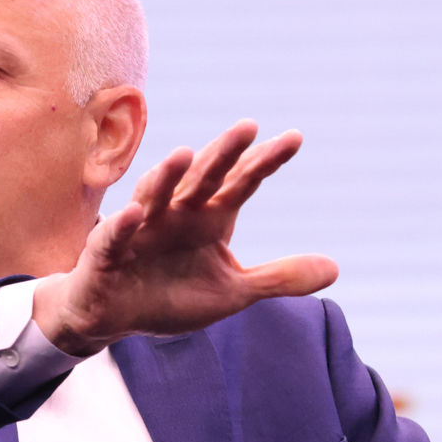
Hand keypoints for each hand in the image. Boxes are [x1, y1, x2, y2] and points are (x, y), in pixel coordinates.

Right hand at [32, 120, 338, 353]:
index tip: (294, 138)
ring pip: (155, 195)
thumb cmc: (170, 294)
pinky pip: (114, 235)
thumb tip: (335, 268)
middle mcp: (176, 213)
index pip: (241, 182)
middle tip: (247, 126)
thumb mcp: (232, 291)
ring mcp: (140, 229)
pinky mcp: (106, 252)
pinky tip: (134, 214)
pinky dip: (122, 224)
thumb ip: (278, 278)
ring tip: (185, 154)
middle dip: (222, 153)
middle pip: (202, 177)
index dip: (264, 161)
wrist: (112, 315)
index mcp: (208, 218)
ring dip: (167, 175)